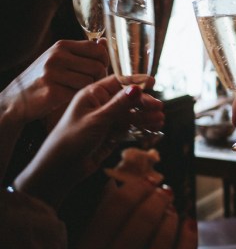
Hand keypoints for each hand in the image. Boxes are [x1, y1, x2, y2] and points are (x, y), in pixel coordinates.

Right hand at [0, 39, 108, 125]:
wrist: (17, 99)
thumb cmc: (44, 78)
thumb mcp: (60, 59)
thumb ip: (82, 51)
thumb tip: (104, 42)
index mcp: (61, 46)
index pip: (97, 49)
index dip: (104, 61)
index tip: (101, 69)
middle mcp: (57, 56)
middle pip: (97, 67)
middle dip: (100, 78)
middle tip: (92, 84)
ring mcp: (53, 73)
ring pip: (90, 81)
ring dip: (89, 88)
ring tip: (79, 90)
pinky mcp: (52, 91)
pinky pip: (79, 93)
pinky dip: (79, 97)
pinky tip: (71, 97)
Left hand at [14, 75, 163, 207]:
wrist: (61, 167)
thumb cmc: (72, 139)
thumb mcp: (97, 119)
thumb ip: (119, 104)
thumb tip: (137, 88)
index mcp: (93, 94)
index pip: (118, 82)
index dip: (136, 81)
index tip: (153, 82)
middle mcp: (101, 105)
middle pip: (128, 99)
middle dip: (144, 103)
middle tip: (159, 107)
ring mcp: (107, 120)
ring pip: (131, 114)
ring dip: (146, 116)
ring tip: (160, 120)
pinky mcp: (111, 134)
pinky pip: (130, 127)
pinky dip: (142, 127)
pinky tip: (154, 128)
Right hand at [68, 178, 196, 248]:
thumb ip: (96, 230)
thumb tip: (116, 186)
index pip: (114, 208)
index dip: (135, 187)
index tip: (146, 180)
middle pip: (142, 218)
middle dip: (157, 199)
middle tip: (164, 191)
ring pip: (164, 236)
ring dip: (171, 216)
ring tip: (171, 210)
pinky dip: (189, 238)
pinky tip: (188, 224)